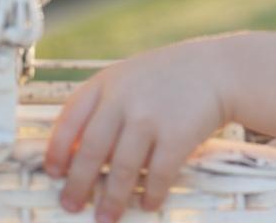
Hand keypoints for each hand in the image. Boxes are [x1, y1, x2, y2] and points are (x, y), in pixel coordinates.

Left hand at [44, 37, 229, 222]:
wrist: (221, 69)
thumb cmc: (173, 76)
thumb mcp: (133, 76)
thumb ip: (107, 103)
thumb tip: (76, 154)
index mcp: (109, 81)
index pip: (69, 119)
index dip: (56, 150)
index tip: (54, 173)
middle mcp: (124, 99)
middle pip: (89, 151)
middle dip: (78, 185)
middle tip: (72, 205)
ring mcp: (150, 118)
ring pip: (119, 171)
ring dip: (111, 200)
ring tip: (107, 217)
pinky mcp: (176, 136)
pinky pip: (156, 177)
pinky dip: (149, 195)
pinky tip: (148, 203)